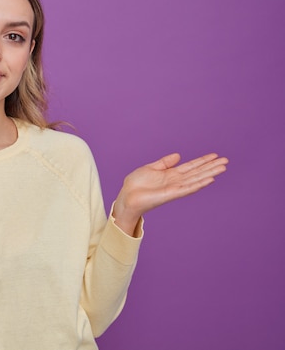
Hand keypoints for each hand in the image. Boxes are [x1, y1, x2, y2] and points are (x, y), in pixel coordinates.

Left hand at [112, 153, 227, 235]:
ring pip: (196, 179)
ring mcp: (175, 188)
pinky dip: (198, 184)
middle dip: (211, 166)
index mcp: (171, 174)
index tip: (215, 155)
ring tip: (222, 167)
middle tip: (226, 160)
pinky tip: (209, 179)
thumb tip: (178, 155)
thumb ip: (165, 162)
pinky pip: (188, 188)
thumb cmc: (136, 184)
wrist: (127, 196)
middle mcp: (176, 181)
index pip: (191, 166)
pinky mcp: (171, 194)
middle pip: (197, 172)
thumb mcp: (151, 168)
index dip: (202, 160)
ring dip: (209, 173)